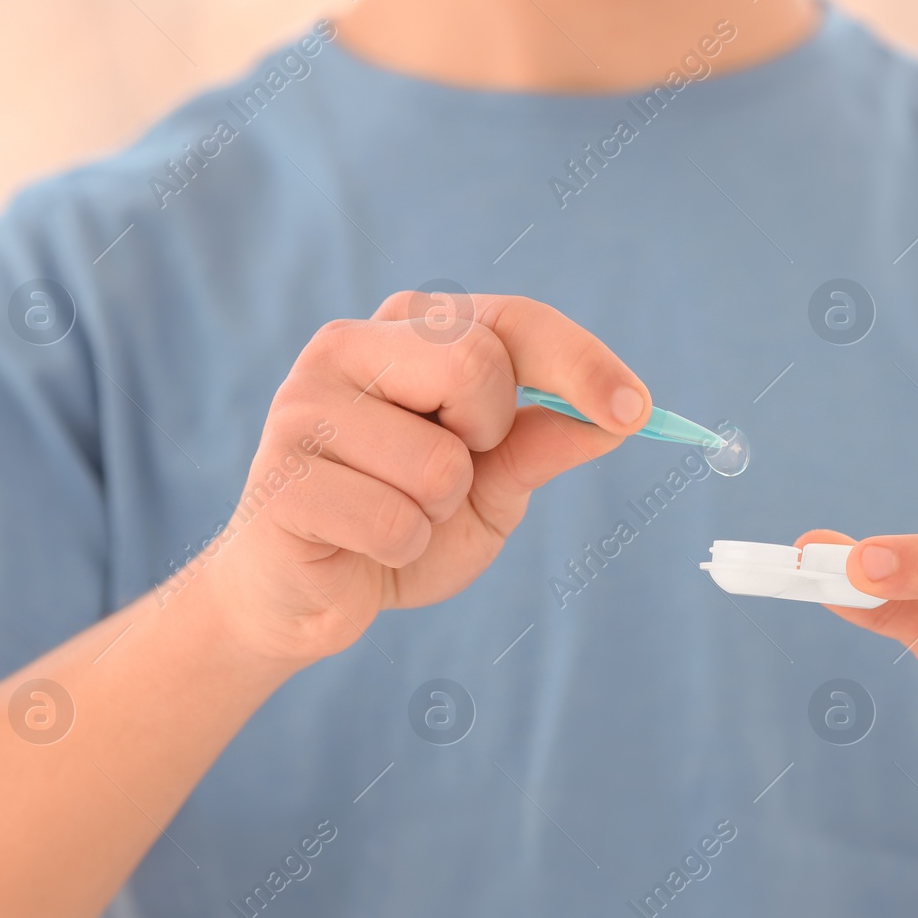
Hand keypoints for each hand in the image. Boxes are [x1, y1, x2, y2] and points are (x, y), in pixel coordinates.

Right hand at [192, 293, 650, 663]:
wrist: (306, 597)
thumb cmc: (401, 526)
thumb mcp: (491, 486)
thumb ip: (543, 445)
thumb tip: (616, 417)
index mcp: (406, 331)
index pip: (511, 320)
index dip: (581, 362)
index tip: (636, 411)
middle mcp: (348, 347)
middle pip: (475, 362)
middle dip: (489, 437)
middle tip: (452, 470)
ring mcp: (303, 405)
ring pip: (440, 462)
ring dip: (438, 513)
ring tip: (393, 515)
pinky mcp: (280, 477)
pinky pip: (394, 523)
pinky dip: (400, 552)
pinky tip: (359, 546)